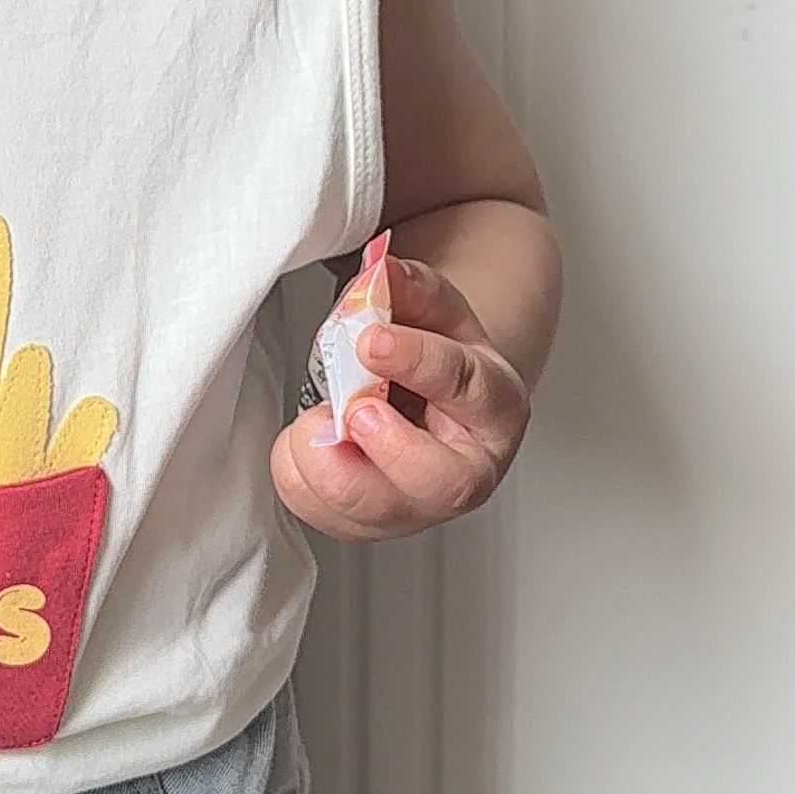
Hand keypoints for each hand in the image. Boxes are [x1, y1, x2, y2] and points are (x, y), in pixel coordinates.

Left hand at [270, 255, 528, 542]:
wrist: (431, 401)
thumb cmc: (438, 359)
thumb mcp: (433, 312)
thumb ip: (408, 289)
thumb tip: (381, 271)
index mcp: (494, 405)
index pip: (465, 385)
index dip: (417, 360)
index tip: (371, 339)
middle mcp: (467, 469)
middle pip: (441, 481)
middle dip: (389, 446)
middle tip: (353, 410)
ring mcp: (418, 505)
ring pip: (377, 511)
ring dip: (330, 466)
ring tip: (316, 420)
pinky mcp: (370, 522)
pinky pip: (326, 517)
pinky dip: (299, 477)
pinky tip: (307, 440)